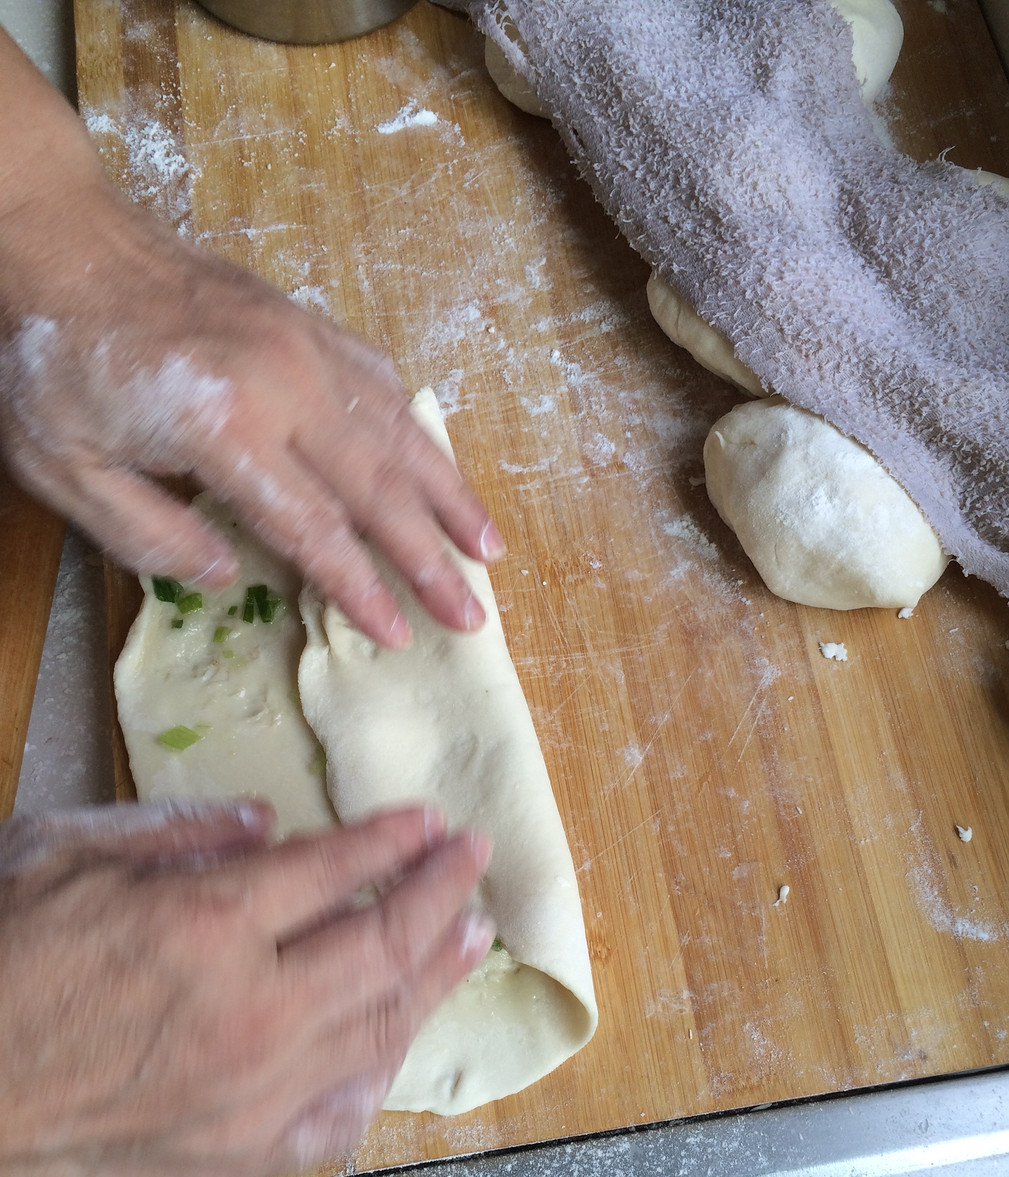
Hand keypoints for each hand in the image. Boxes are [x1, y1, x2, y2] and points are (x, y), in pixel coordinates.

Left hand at [0, 31, 503, 646]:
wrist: (58, 241)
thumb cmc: (53, 361)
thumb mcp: (69, 472)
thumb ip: (150, 538)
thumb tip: (229, 575)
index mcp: (225, 426)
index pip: (316, 528)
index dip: (361, 589)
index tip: (399, 635)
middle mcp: (284, 383)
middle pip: (378, 488)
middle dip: (431, 558)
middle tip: (472, 613)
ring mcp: (303, 345)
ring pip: (398, 432)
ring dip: (449, 495)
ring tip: (488, 548)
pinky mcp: (305, 322)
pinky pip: (379, 380)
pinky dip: (416, 429)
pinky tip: (435, 464)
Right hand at [0, 800, 493, 1176]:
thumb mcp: (60, 855)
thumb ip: (174, 830)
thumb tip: (266, 822)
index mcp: (204, 924)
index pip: (337, 870)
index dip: (393, 839)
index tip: (428, 823)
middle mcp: (249, 1012)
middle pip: (385, 945)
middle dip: (442, 892)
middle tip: (473, 862)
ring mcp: (251, 1096)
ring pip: (381, 1028)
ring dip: (437, 975)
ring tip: (470, 937)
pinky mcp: (234, 1159)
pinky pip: (337, 1117)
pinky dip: (378, 1072)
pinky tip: (397, 1043)